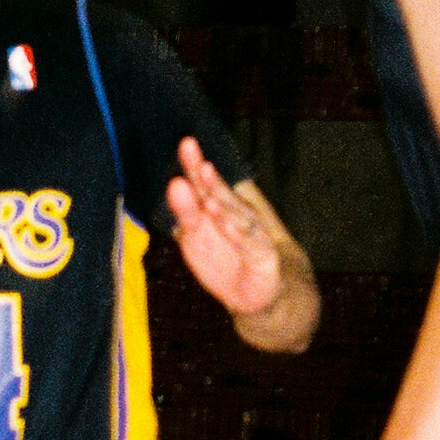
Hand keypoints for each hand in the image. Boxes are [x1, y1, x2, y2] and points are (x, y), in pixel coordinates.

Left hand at [165, 141, 282, 315]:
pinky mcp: (263, 256)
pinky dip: (240, 236)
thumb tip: (175, 182)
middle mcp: (237, 215)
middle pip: (224, 195)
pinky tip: (229, 226)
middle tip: (200, 165)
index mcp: (218, 208)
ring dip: (225, 205)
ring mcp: (252, 234)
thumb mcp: (196, 237)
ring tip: (210, 195)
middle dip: (212, 181)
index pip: (205, 184)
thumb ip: (186, 212)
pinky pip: (251, 244)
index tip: (187, 143)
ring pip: (239, 217)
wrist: (253, 296)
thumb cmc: (223, 261)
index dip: (196, 165)